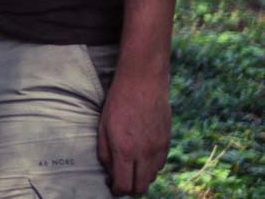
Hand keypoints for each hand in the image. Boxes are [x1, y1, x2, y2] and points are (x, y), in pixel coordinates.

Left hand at [97, 69, 170, 195]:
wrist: (143, 83)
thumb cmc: (118, 101)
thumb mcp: (103, 125)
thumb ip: (105, 152)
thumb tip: (108, 170)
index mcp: (125, 150)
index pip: (124, 184)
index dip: (117, 190)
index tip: (112, 187)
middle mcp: (144, 153)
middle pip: (141, 187)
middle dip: (130, 189)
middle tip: (121, 181)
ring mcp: (158, 148)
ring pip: (152, 177)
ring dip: (141, 177)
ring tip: (130, 168)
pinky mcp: (167, 142)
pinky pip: (160, 165)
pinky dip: (151, 167)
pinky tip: (142, 157)